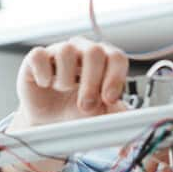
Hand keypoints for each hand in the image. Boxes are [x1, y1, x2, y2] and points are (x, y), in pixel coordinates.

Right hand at [13, 37, 127, 127]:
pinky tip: (46, 84)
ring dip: (66, 79)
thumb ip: (118, 112)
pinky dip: (43, 74)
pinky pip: (39, 55)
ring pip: (66, 52)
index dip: (115, 78)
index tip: (109, 99)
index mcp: (104, 60)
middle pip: (94, 51)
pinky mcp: (35, 58)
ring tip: (63, 90)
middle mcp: (83, 51)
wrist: (49, 121)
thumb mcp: (101, 114)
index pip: (116, 57)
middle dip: (92, 82)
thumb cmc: (77, 110)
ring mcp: (59, 51)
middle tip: (86, 105)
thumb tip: (136, 119)